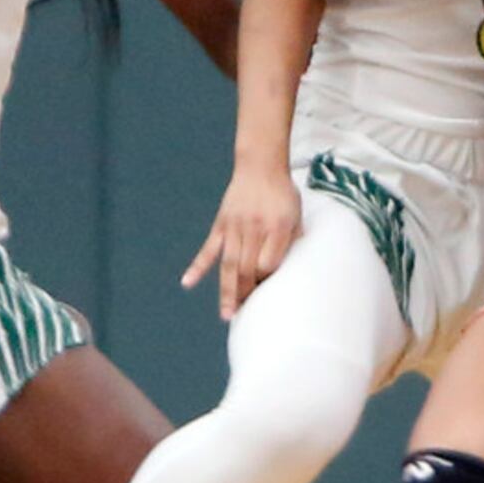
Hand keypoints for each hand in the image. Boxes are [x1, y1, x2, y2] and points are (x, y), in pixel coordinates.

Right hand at [182, 163, 301, 318]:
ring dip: (228, 291)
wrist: (260, 165)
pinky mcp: (221, 224)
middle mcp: (254, 227)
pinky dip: (197, 267)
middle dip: (248, 294)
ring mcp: (235, 226)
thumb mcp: (296, 216)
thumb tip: (291, 272)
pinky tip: (187, 283)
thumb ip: (293, 242)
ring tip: (228, 314)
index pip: (269, 263)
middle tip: (248, 316)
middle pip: (248, 268)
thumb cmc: (283, 194)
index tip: (269, 293)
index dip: (267, 281)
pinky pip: (208, 249)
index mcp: (277, 226)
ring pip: (229, 265)